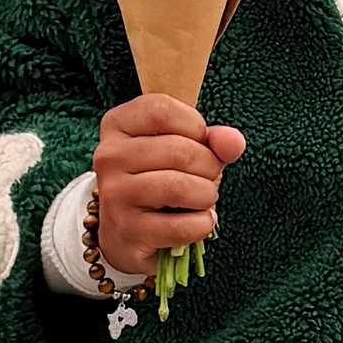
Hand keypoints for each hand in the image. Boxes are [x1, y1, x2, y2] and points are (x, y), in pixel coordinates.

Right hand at [93, 93, 245, 272]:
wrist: (126, 232)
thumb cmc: (159, 178)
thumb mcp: (184, 147)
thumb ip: (212, 139)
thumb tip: (234, 141)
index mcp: (118, 124)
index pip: (162, 110)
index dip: (194, 125)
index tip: (198, 141)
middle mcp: (109, 156)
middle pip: (178, 150)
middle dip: (209, 165)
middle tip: (208, 177)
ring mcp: (114, 195)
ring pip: (179, 187)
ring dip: (207, 195)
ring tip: (204, 198)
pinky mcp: (127, 231)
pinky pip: (181, 226)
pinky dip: (202, 224)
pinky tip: (199, 222)